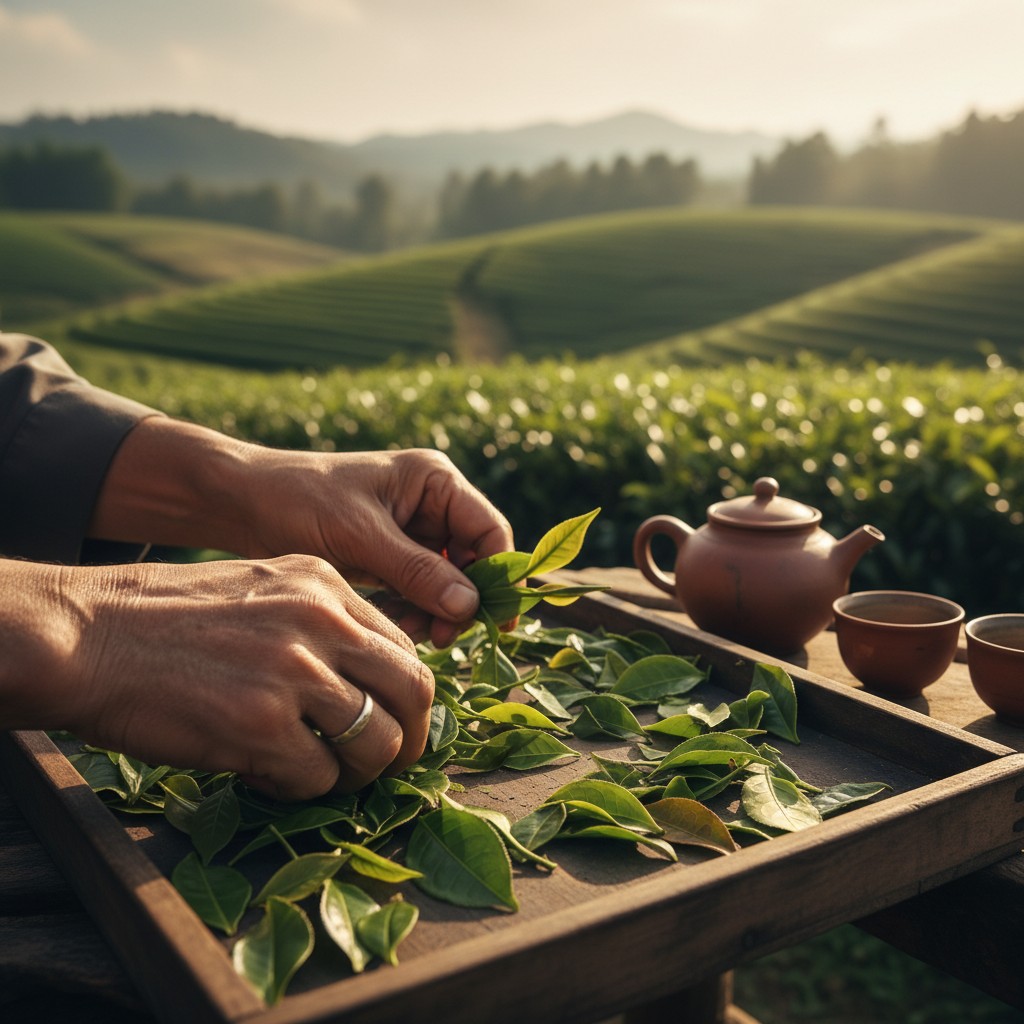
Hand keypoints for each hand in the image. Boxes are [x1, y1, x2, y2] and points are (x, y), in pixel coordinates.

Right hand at [1, 556, 433, 800]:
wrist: (86, 636)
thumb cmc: (166, 617)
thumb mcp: (261, 588)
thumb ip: (320, 620)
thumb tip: (368, 678)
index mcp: (326, 583)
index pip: (404, 647)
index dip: (404, 695)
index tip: (392, 719)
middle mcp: (322, 620)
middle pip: (414, 690)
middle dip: (411, 738)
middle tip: (388, 761)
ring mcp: (294, 671)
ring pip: (377, 742)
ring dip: (358, 773)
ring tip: (324, 775)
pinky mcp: (261, 725)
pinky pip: (318, 778)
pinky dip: (302, 790)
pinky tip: (270, 777)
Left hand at [233, 447, 513, 646]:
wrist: (243, 502)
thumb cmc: (299, 501)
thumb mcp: (360, 536)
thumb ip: (417, 570)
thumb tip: (470, 606)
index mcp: (434, 481)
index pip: (489, 530)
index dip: (498, 575)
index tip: (494, 619)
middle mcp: (432, 503)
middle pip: (473, 560)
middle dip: (461, 599)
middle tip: (441, 637)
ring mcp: (413, 530)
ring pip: (448, 580)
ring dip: (437, 610)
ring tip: (410, 633)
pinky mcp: (392, 555)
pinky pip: (420, 588)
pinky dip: (415, 609)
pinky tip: (395, 625)